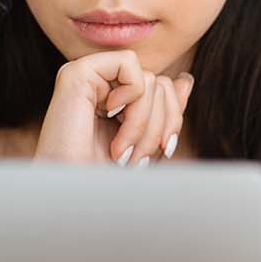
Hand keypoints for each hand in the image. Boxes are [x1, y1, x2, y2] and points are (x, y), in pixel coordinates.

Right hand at [32, 49, 194, 166]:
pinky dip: (132, 95)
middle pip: (160, 84)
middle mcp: (101, 85)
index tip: (164, 149)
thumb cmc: (104, 178)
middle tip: (137, 158)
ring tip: (121, 150)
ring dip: (143, 122)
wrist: (75, 197)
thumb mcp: (148, 143)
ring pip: (149, 78)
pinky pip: (128, 64)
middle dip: (160, 125)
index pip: (164, 89)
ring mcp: (88, 77)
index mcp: (114, 99)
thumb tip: (186, 79)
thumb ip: (165, 112)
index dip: (173, 118)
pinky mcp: (77, 72)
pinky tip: (108, 115)